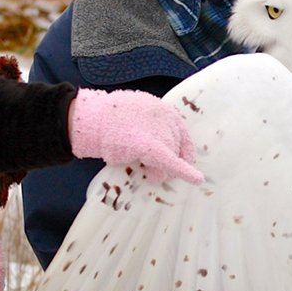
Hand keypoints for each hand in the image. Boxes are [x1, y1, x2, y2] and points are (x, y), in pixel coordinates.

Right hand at [68, 89, 203, 184]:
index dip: (181, 149)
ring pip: (170, 159)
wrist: (95, 119)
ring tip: (146, 171)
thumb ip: (148, 127)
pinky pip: (172, 164)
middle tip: (151, 169)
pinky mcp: (155, 149)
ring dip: (161, 169)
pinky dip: (185, 173)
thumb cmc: (108, 119)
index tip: (184, 159)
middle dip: (167, 161)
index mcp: (164, 111)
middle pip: (176, 148)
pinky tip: (196, 180)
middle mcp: (168, 120)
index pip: (181, 133)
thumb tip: (153, 144)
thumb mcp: (134, 116)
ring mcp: (162, 134)